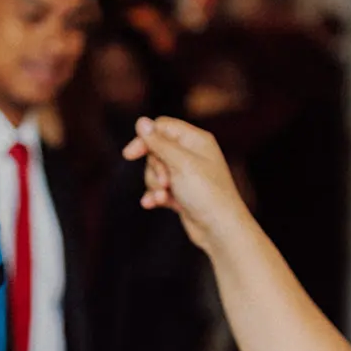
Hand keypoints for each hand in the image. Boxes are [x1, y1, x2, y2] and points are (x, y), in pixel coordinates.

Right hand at [121, 117, 251, 252]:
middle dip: (154, 168)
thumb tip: (141, 121)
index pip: (162, 127)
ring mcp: (186, 175)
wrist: (220, 229)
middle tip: (166, 181)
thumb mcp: (180, 163)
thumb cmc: (206, 193)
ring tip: (164, 196)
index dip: (145, 138)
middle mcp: (192, 154)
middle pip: (155, 150)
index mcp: (196, 140)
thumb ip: (158, 142)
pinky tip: (154, 204)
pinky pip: (159, 189)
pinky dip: (155, 196)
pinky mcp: (181, 193)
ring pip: (155, 171)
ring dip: (154, 184)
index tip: (130, 155)